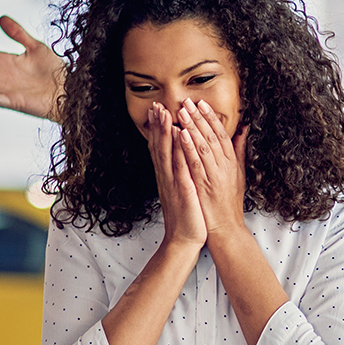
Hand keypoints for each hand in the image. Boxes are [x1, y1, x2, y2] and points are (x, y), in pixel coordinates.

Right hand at [141, 103, 205, 248]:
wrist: (184, 239)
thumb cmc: (187, 215)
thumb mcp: (183, 189)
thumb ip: (181, 172)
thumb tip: (182, 157)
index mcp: (168, 176)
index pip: (161, 148)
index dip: (158, 129)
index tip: (158, 109)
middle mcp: (167, 178)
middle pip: (160, 147)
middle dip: (158, 126)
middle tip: (156, 105)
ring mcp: (173, 185)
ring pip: (167, 156)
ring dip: (165, 135)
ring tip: (165, 116)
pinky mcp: (183, 193)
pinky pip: (180, 171)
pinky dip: (180, 156)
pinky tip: (181, 142)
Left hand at [176, 100, 248, 237]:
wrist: (226, 229)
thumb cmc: (229, 204)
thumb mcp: (239, 175)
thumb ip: (240, 151)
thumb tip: (244, 130)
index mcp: (232, 163)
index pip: (222, 135)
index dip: (212, 118)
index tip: (202, 104)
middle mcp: (224, 167)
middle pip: (211, 136)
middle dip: (199, 117)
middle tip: (188, 101)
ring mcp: (214, 175)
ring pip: (203, 146)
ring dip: (192, 127)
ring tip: (181, 111)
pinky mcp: (204, 185)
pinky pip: (195, 162)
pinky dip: (188, 147)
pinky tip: (180, 134)